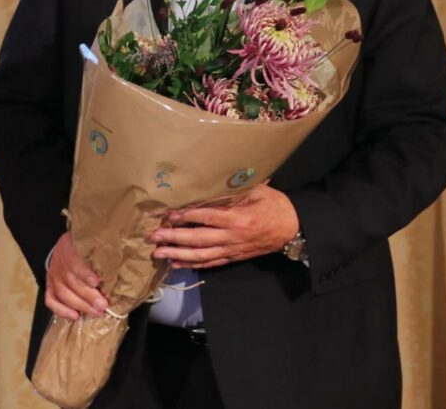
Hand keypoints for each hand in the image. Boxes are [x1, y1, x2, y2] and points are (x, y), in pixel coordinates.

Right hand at [44, 231, 107, 320]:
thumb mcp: (93, 242)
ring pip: (63, 293)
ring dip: (80, 305)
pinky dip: (62, 310)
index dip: (84, 273)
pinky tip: (75, 316)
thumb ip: (102, 252)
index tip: (96, 282)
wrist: (68, 245)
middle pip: (70, 281)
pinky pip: (51, 301)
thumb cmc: (86, 246)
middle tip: (102, 305)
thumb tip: (121, 261)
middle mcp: (59, 262)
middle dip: (88, 295)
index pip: (73, 261)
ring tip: (95, 312)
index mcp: (69, 247)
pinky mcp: (50, 286)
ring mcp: (53, 275)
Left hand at [150, 184, 299, 268]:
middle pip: (198, 239)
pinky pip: (210, 263)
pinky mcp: (233, 257)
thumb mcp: (259, 191)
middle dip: (174, 238)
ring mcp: (232, 249)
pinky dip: (193, 264)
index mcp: (239, 218)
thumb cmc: (275, 206)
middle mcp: (233, 237)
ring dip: (178, 255)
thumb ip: (236, 189)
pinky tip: (177, 264)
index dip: (187, 217)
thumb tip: (214, 180)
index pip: (207, 218)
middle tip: (154, 237)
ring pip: (201, 255)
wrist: (292, 229)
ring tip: (159, 254)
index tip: (170, 215)